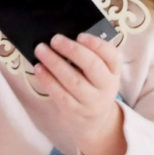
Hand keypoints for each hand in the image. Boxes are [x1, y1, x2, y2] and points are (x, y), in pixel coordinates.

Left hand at [34, 33, 125, 154]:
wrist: (95, 118)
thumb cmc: (93, 85)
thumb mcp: (101, 71)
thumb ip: (90, 55)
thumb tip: (65, 38)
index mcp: (114, 71)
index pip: (112, 56)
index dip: (97, 45)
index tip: (80, 35)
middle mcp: (106, 86)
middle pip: (92, 66)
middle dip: (72, 50)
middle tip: (55, 39)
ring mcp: (91, 101)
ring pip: (73, 81)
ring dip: (55, 63)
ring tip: (41, 50)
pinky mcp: (75, 110)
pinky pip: (60, 95)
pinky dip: (48, 80)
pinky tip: (39, 68)